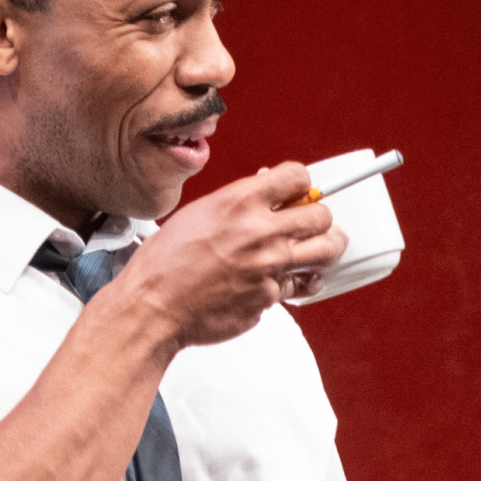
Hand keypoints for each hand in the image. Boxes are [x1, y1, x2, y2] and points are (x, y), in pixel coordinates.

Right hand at [115, 161, 344, 346]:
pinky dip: (292, 284)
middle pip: (322, 216)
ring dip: (325, 248)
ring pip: (326, 251)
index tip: (298, 191)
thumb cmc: (167, 260)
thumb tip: (267, 189)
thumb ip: (239, 201)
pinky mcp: (270, 297)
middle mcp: (261, 232)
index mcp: (240, 202)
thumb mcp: (199, 212)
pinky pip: (298, 286)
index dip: (301, 183)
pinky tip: (284, 280)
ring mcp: (270, 267)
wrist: (154, 304)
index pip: (297, 176)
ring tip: (316, 249)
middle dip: (319, 217)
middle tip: (312, 224)